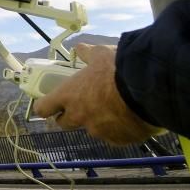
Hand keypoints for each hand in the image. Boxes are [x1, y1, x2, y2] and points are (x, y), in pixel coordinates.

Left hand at [32, 43, 160, 144]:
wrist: (146, 92)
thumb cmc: (117, 71)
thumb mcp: (100, 55)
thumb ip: (87, 54)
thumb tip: (80, 48)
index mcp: (68, 96)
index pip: (43, 109)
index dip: (45, 107)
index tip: (50, 104)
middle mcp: (78, 116)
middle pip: (64, 123)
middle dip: (68, 117)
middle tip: (80, 106)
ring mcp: (97, 130)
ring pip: (90, 129)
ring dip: (95, 122)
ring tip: (111, 109)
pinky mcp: (116, 140)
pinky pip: (112, 136)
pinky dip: (116, 129)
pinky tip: (126, 118)